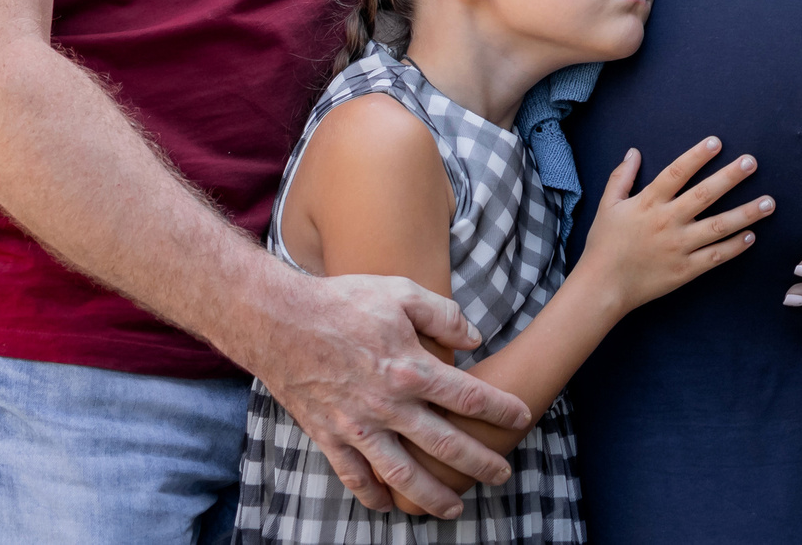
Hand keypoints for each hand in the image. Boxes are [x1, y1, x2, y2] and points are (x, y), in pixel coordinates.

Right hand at [245, 271, 533, 517]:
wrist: (279, 322)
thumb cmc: (342, 302)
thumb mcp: (400, 292)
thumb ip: (442, 315)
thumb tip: (474, 338)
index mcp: (411, 369)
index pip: (468, 397)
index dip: (500, 410)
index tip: (522, 418)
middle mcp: (389, 406)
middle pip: (444, 445)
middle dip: (478, 463)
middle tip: (502, 476)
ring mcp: (358, 427)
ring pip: (403, 474)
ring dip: (432, 495)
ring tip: (455, 508)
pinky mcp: (329, 437)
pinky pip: (355, 477)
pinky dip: (373, 495)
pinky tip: (390, 506)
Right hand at [573, 136, 771, 313]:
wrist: (602, 287)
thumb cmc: (604, 244)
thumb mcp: (607, 205)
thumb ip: (621, 177)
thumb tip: (634, 151)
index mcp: (648, 203)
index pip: (676, 173)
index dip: (696, 156)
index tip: (717, 142)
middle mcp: (667, 222)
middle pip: (704, 195)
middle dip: (730, 177)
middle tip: (752, 162)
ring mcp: (679, 247)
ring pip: (718, 227)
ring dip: (746, 213)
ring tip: (769, 202)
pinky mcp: (685, 270)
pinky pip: (715, 256)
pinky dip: (734, 247)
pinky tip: (751, 236)